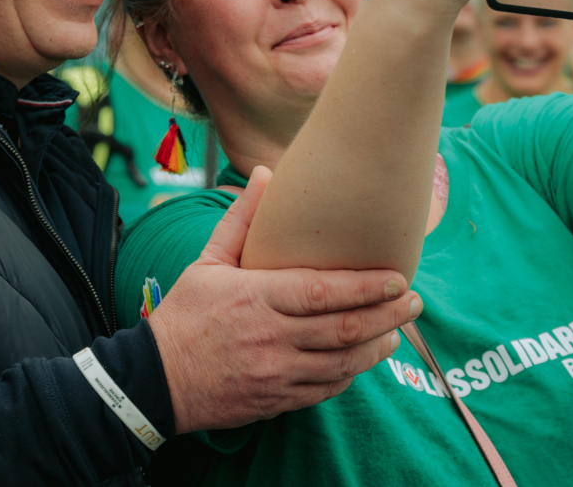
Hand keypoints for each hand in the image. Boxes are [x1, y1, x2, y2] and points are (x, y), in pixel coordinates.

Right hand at [148, 166, 417, 431]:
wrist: (157, 379)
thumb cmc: (185, 315)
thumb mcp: (207, 261)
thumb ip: (242, 219)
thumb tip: (265, 173)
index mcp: (255, 297)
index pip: (322, 292)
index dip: (365, 287)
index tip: (397, 278)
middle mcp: (271, 337)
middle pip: (343, 328)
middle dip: (387, 314)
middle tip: (415, 302)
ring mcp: (276, 373)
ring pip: (342, 363)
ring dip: (377, 346)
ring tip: (398, 330)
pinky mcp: (277, 400)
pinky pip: (326, 389)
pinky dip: (351, 373)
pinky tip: (364, 357)